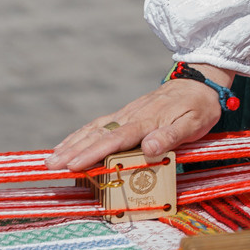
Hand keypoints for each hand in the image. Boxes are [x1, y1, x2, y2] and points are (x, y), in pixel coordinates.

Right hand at [45, 70, 231, 170]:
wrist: (199, 83)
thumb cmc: (199, 108)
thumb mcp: (194, 123)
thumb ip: (172, 136)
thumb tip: (149, 149)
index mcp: (147, 121)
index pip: (116, 140)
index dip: (94, 153)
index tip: (74, 165)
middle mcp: (132, 116)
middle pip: (98, 135)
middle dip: (72, 151)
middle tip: (50, 166)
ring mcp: (126, 114)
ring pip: (94, 129)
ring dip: (71, 144)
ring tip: (51, 159)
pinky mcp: (125, 114)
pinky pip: (98, 125)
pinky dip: (80, 135)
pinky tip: (68, 144)